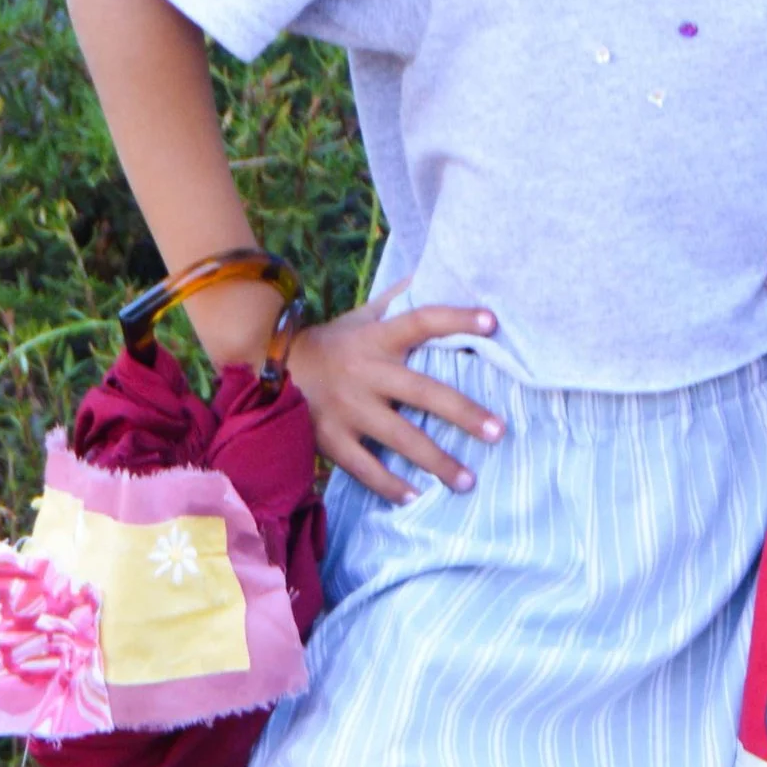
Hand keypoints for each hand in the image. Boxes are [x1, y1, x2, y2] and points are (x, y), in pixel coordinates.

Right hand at [285, 296, 504, 500]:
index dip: (456, 319)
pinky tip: (416, 498)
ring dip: (436, 461)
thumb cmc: (333, 343)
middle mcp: (366, 372)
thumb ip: (400, 300)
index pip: (422, 321)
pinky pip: (364, 467)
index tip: (492, 323)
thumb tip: (438, 268)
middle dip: (463, 412)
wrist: (268, 366)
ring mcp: (347, 408)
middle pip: (422, 392)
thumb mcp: (364, 316)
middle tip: (498, 431)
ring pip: (399, 437)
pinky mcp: (329, 437)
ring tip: (468, 481)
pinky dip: (390, 485)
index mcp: (377, 338)